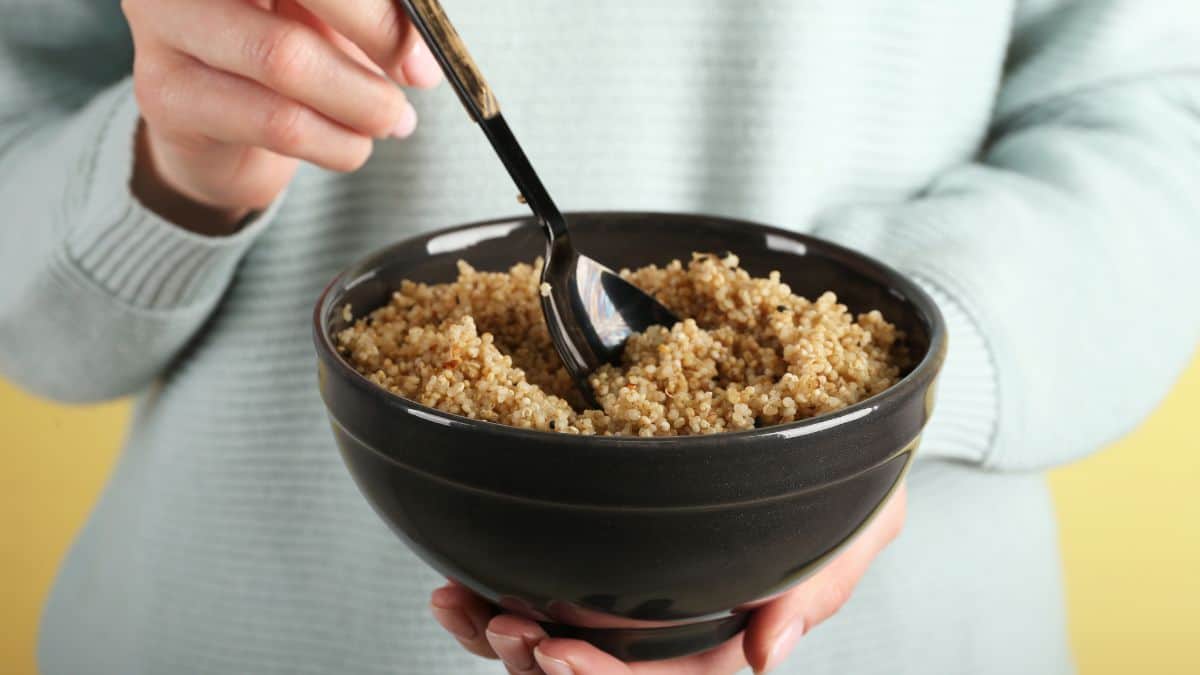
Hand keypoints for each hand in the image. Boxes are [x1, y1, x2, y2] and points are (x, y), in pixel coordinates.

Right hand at [121, 0, 442, 231]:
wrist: (211, 124)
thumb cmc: (279, 44)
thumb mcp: (328, 12)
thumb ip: (372, 12)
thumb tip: (423, 52)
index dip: (377, 4)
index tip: (428, 37)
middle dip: (377, 34)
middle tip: (419, 77)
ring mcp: (162, 24)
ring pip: (285, 60)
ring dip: (362, 102)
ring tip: (391, 120)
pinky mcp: (165, 95)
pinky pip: (276, 122)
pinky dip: (337, 143)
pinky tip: (354, 145)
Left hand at [430, 484, 906, 673]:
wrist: (827, 428)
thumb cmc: (847, 487)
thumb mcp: (858, 525)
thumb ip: (820, 584)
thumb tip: (767, 656)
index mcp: (726, 633)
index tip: (556, 651)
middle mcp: (672, 626)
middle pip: (596, 674)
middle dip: (537, 664)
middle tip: (504, 627)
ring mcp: (632, 596)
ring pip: (555, 647)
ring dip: (500, 639)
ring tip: (462, 607)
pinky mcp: (602, 556)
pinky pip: (539, 597)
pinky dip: (490, 601)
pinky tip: (456, 586)